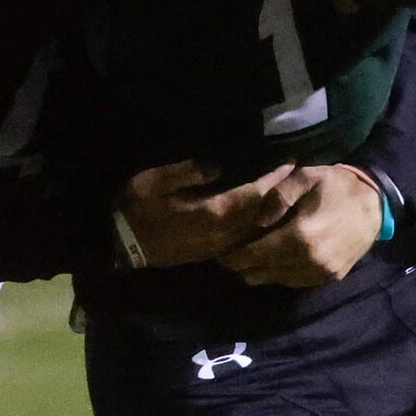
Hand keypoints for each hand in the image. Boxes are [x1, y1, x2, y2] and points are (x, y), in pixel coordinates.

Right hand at [115, 159, 309, 267]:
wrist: (118, 244)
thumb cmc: (134, 208)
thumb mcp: (154, 181)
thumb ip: (187, 172)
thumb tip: (218, 167)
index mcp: (210, 213)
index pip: (253, 196)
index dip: (273, 180)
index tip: (290, 162)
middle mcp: (220, 234)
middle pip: (261, 216)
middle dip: (280, 196)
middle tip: (297, 177)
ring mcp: (216, 247)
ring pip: (254, 232)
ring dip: (272, 214)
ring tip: (286, 195)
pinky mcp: (210, 253)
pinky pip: (243, 240)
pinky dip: (257, 228)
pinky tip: (263, 216)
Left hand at [217, 164, 384, 287]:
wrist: (374, 204)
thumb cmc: (336, 187)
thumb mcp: (305, 177)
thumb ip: (277, 196)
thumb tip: (257, 221)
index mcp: (299, 236)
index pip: (256, 254)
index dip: (235, 256)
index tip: (221, 252)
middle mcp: (309, 261)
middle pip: (264, 272)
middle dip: (244, 266)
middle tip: (230, 258)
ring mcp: (321, 272)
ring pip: (278, 280)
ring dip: (261, 273)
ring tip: (248, 262)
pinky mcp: (330, 278)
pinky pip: (296, 282)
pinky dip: (281, 276)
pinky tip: (273, 265)